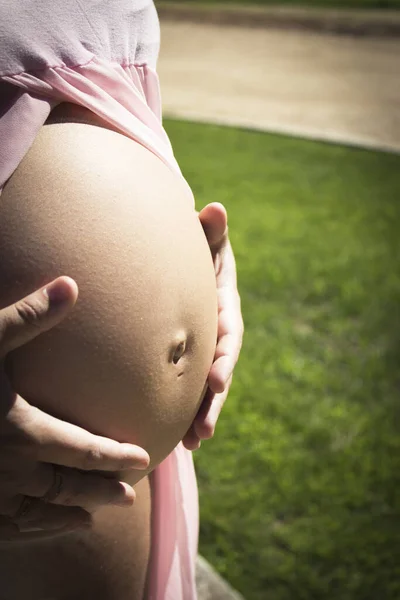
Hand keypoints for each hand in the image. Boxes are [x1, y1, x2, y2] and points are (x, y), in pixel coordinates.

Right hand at [0, 277, 149, 540]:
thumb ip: (27, 317)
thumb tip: (70, 284)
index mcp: (24, 433)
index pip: (86, 450)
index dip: (116, 456)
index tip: (142, 459)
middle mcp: (12, 472)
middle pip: (71, 486)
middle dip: (103, 490)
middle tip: (128, 495)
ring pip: (42, 512)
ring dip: (71, 514)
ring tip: (92, 518)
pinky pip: (9, 530)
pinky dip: (32, 531)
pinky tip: (42, 528)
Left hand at [183, 203, 243, 449]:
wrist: (186, 270)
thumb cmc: (195, 254)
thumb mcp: (205, 243)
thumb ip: (211, 233)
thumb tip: (214, 208)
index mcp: (224, 308)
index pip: (228, 335)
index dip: (224, 358)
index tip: (215, 380)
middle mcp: (219, 335)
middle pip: (220, 371)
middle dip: (213, 401)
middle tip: (202, 430)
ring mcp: (206, 351)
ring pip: (206, 389)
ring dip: (201, 416)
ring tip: (191, 444)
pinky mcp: (190, 361)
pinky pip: (191, 390)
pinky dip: (186, 415)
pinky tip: (178, 442)